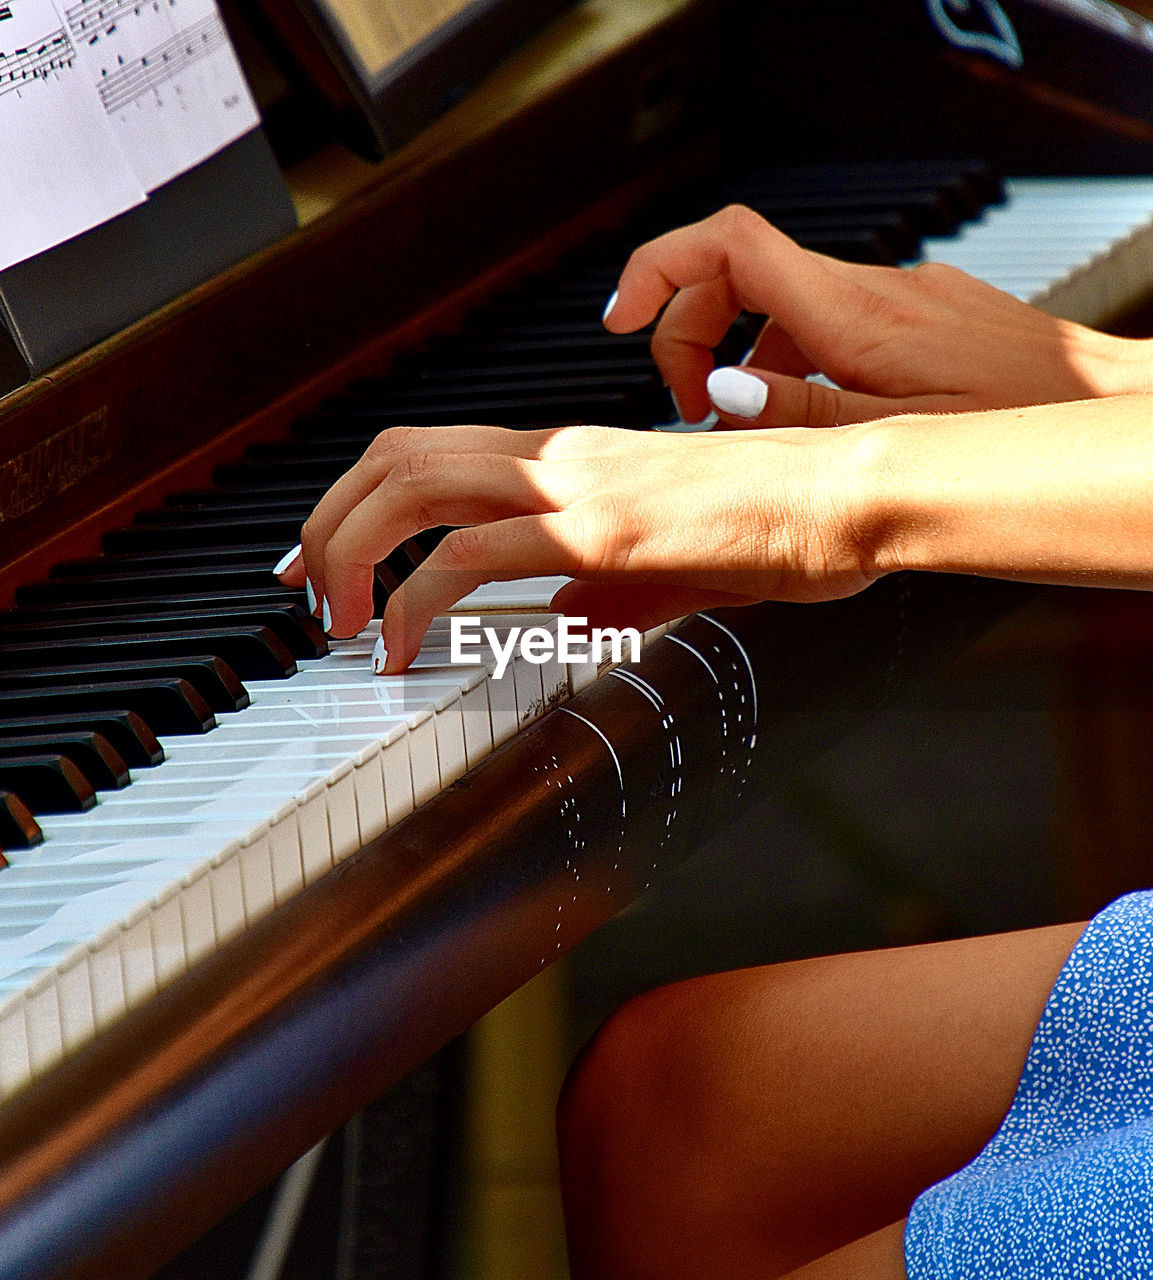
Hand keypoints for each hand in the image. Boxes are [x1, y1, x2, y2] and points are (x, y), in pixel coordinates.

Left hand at [277, 422, 884, 670]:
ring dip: (351, 551)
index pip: (436, 452)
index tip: (335, 555)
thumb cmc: (785, 522)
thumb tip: (562, 612)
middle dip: (328, 519)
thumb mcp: (683, 559)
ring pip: (412, 486)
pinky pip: (468, 553)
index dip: (365, 497)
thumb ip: (613, 584)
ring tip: (338, 620)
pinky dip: (412, 599)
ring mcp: (575, 484)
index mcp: (577, 459)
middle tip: (305, 589)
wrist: (848, 494)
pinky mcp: (597, 527)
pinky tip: (404, 648)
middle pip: (397, 455)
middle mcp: (562, 456)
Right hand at [604, 205, 1152, 426]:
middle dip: (693, 341)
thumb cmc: (1019, 429)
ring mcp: (897, 299)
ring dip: (745, 364)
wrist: (1105, 413)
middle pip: (738, 279)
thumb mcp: (890, 440)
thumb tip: (722, 394)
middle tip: (695, 409)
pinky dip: (795, 365)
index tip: (620, 320)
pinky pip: (830, 326)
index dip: (658, 271)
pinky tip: (812, 419)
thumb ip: (797, 413)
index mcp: (851, 314)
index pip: (727, 245)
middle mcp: (870, 291)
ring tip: (754, 432)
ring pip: (782, 310)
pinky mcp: (917, 316)